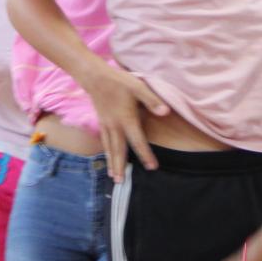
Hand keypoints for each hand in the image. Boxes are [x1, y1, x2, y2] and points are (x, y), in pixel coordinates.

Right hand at [86, 62, 168, 181]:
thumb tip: (166, 112)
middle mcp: (115, 126)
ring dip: (112, 163)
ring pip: (109, 148)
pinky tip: (107, 158)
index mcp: (126, 120)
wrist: (95, 77)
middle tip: (121, 183)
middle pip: (119, 150)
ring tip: (113, 177)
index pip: (138, 141)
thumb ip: (152, 101)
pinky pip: (104, 142)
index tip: (152, 167)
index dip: (146, 155)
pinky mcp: (101, 122)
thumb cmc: (119, 81)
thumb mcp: (138, 87)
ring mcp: (106, 125)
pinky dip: (106, 152)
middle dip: (121, 167)